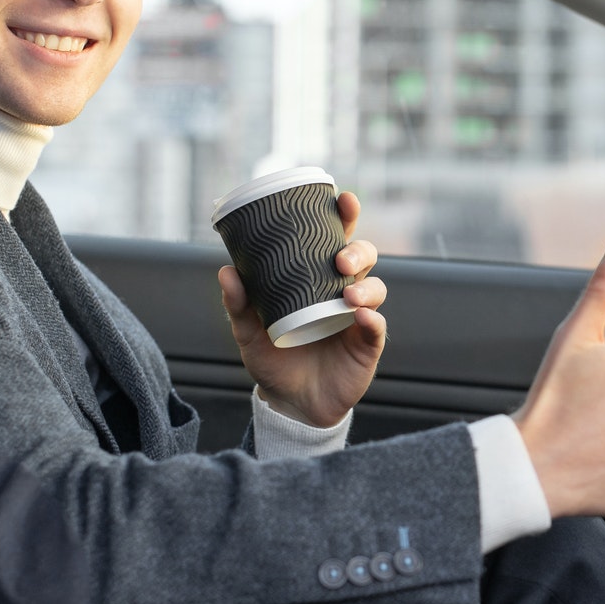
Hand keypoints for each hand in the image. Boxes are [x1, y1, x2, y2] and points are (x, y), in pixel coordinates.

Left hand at [219, 191, 385, 428]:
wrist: (290, 404)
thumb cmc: (273, 360)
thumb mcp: (249, 333)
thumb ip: (239, 305)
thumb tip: (226, 271)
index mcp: (318, 279)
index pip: (336, 240)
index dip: (344, 217)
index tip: (342, 199)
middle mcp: (342, 292)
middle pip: (364, 258)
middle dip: (358, 250)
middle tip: (339, 259)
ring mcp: (358, 317)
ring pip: (376, 288)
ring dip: (366, 285)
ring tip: (347, 293)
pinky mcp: (367, 344)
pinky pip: (378, 326)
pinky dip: (372, 318)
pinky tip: (360, 316)